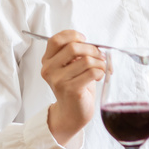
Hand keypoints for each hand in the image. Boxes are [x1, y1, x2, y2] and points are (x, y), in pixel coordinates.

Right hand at [41, 30, 105, 147]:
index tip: (85, 40)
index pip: (56, 40)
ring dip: (100, 63)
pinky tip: (98, 77)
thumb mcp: (71, 67)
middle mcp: (49, 69)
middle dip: (92, 50)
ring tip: (101, 69)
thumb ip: (76, 54)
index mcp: (48, 60)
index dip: (73, 35)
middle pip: (74, 47)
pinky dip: (101, 72)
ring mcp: (58, 80)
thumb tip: (95, 45)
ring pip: (86, 60)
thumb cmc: (75, 87)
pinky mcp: (70, 89)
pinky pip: (92, 72)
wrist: (72, 113)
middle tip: (100, 57)